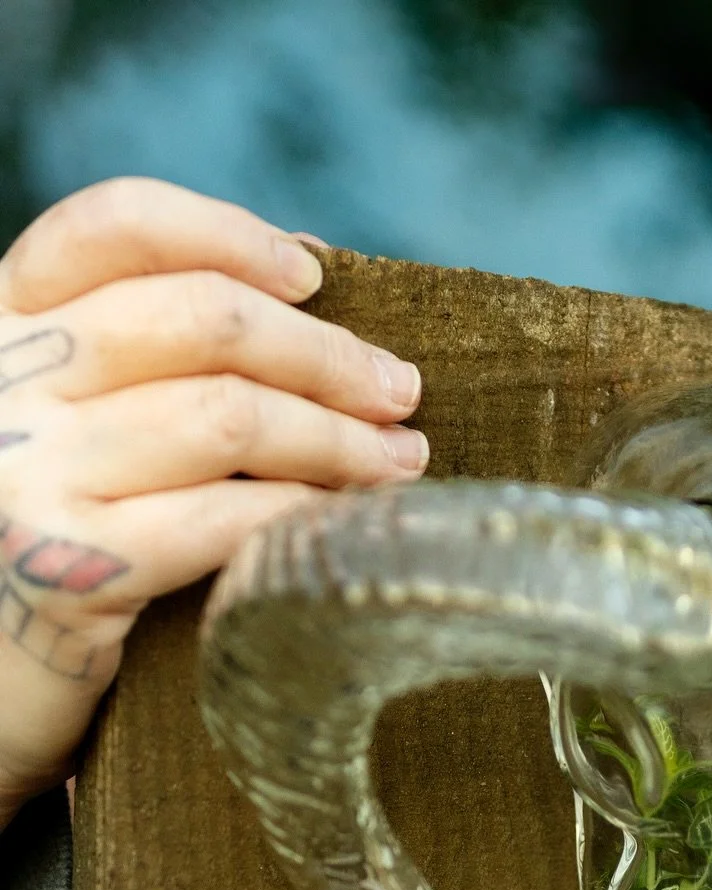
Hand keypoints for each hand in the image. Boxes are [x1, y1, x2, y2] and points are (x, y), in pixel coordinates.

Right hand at [0, 178, 429, 828]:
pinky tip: (347, 521)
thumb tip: (301, 266)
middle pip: (200, 319)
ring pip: (228, 417)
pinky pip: (223, 520)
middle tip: (401, 393)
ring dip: (340, 440)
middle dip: (326, 354)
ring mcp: (23, 471)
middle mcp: (1, 382)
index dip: (227, 235)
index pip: (113, 227)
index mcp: (1, 323)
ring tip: (401, 461)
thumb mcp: (79, 427)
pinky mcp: (63, 568)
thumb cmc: (56, 542)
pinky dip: (305, 513)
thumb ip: (156, 355)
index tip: (314, 277)